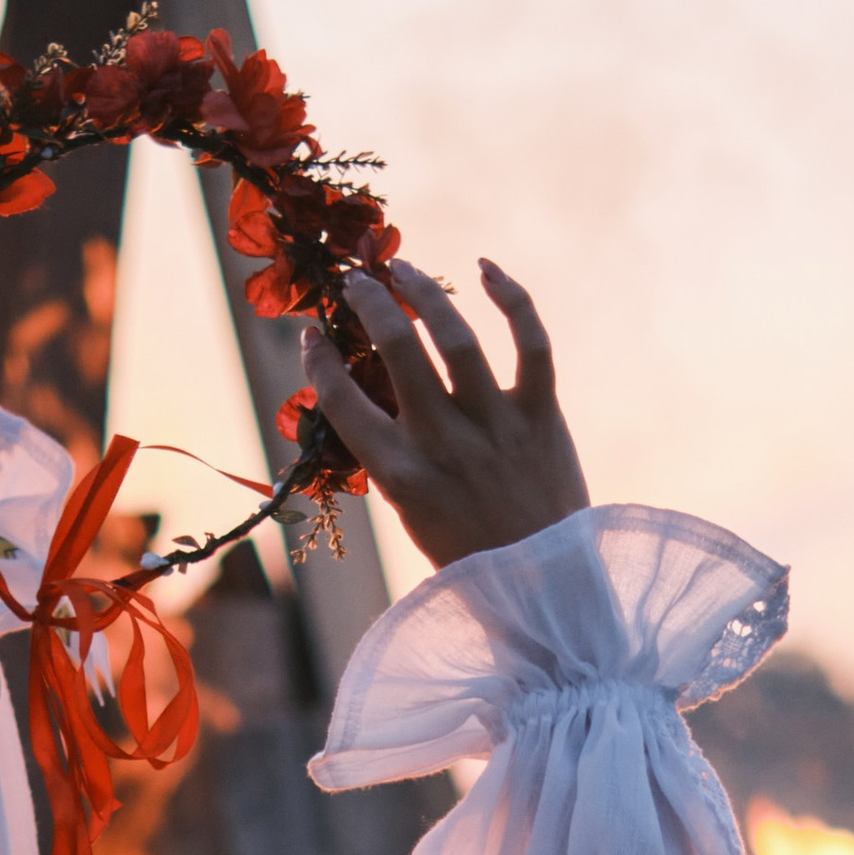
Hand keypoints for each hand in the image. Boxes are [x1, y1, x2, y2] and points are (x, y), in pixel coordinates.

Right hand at [300, 261, 587, 571]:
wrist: (542, 584)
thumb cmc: (466, 549)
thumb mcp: (408, 510)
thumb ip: (386, 454)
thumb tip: (358, 391)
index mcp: (399, 474)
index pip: (341, 401)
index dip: (318, 361)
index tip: (312, 338)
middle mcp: (444, 444)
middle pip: (397, 349)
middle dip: (369, 303)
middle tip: (356, 283)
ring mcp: (495, 426)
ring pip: (457, 337)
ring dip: (425, 292)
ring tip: (404, 271)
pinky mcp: (541, 416)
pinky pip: (532, 342)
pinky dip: (511, 298)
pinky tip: (485, 271)